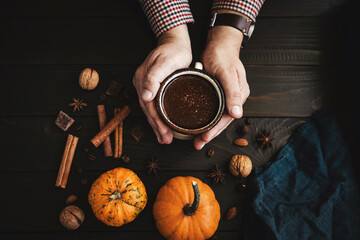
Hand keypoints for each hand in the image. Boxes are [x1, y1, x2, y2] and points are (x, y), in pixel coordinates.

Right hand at [133, 25, 191, 143]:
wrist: (175, 42)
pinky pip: (153, 106)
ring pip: (150, 110)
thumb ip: (154, 78)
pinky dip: (157, 117)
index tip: (165, 132)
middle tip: (166, 140)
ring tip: (164, 139)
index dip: (157, 121)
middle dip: (157, 127)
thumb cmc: (173, 51)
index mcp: (143, 79)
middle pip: (148, 110)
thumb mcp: (165, 62)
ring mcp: (146, 86)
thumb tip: (145, 96)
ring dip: (156, 125)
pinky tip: (161, 126)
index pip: (149, 106)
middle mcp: (142, 84)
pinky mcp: (153, 87)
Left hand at [194, 25, 249, 149]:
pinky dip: (207, 118)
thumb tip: (237, 114)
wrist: (220, 43)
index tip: (204, 138)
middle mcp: (235, 98)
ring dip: (208, 129)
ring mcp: (228, 96)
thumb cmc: (222, 56)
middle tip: (197, 144)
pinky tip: (199, 123)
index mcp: (239, 95)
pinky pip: (214, 110)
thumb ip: (232, 93)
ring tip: (197, 139)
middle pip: (223, 120)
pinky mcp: (220, 93)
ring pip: (218, 117)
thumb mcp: (226, 73)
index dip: (215, 130)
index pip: (227, 118)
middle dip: (210, 133)